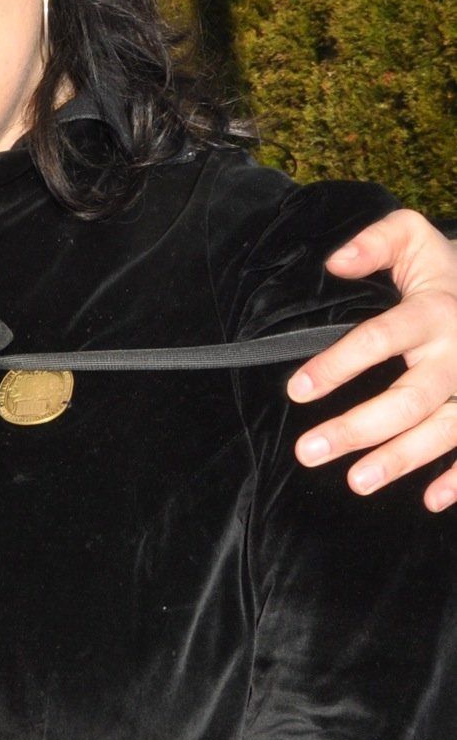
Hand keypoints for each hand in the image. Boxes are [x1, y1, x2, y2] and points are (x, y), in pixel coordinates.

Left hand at [288, 210, 456, 511]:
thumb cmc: (447, 271)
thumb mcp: (415, 239)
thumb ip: (376, 242)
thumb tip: (336, 261)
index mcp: (435, 311)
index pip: (381, 338)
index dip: (338, 364)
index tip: (297, 391)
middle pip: (409, 398)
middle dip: (358, 428)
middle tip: (308, 451)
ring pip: (444, 429)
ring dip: (401, 459)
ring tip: (356, 482)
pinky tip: (430, 501)